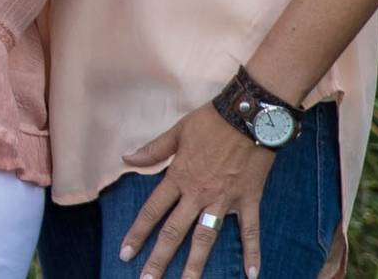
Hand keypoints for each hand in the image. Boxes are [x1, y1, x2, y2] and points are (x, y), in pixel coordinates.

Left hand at [119, 104, 274, 278]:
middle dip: (160, 259)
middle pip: (174, 232)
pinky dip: (252, 253)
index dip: (137, 234)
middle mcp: (198, 194)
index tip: (125, 254)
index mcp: (178, 177)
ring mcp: (223, 200)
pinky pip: (250, 231)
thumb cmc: (212, 120)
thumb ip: (153, 150)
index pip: (152, 211)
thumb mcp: (177, 131)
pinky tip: (252, 275)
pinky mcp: (248, 200)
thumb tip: (126, 158)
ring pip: (206, 238)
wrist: (250, 115)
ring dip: (195, 265)